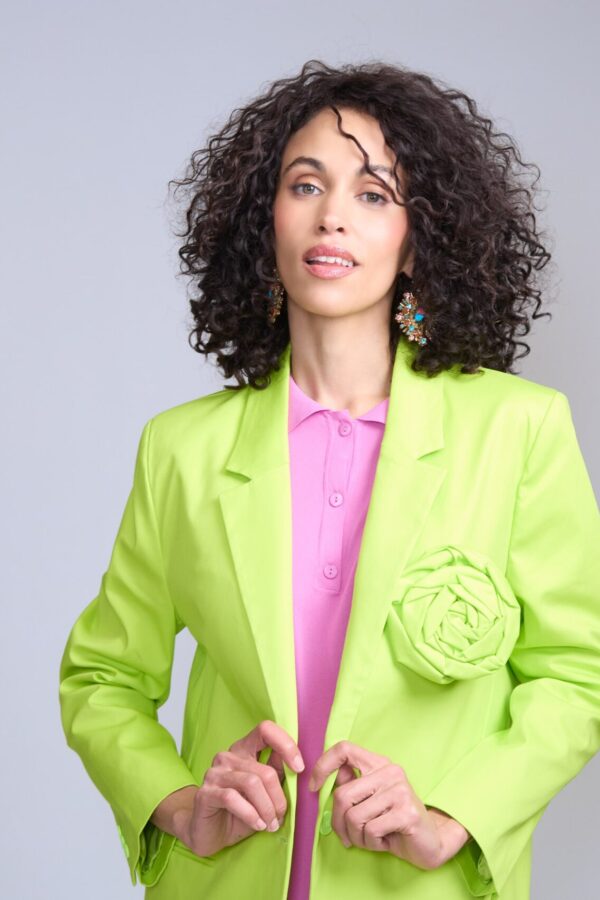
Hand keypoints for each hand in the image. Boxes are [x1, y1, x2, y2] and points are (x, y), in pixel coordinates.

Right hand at [173, 720, 304, 857]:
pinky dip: (251, 814)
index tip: (299, 768)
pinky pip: (233, 798)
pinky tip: (258, 825)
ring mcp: (214, 773)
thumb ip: (277, 774)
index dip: (286, 744)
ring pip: (252, 783)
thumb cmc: (240, 811)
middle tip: (281, 817)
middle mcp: (228, 756)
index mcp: (244, 749)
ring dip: (267, 808)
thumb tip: (299, 764)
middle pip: (264, 770)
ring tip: (271, 825)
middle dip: (278, 798)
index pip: (265, 730)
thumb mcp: (264, 793)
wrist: (209, 834)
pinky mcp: (205, 792)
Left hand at [308, 741, 469, 868]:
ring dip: (356, 837)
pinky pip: (371, 830)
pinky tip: (383, 841)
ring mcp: (400, 790)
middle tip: (347, 837)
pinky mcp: (407, 812)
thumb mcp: (369, 802)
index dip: (323, 765)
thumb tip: (330, 778)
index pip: (344, 749)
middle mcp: (390, 771)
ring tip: (370, 838)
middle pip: (342, 794)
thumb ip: (352, 787)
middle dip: (339, 823)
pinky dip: (371, 843)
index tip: (313, 787)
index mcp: (378, 764)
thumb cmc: (393, 822)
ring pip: (354, 817)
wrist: (430, 843)